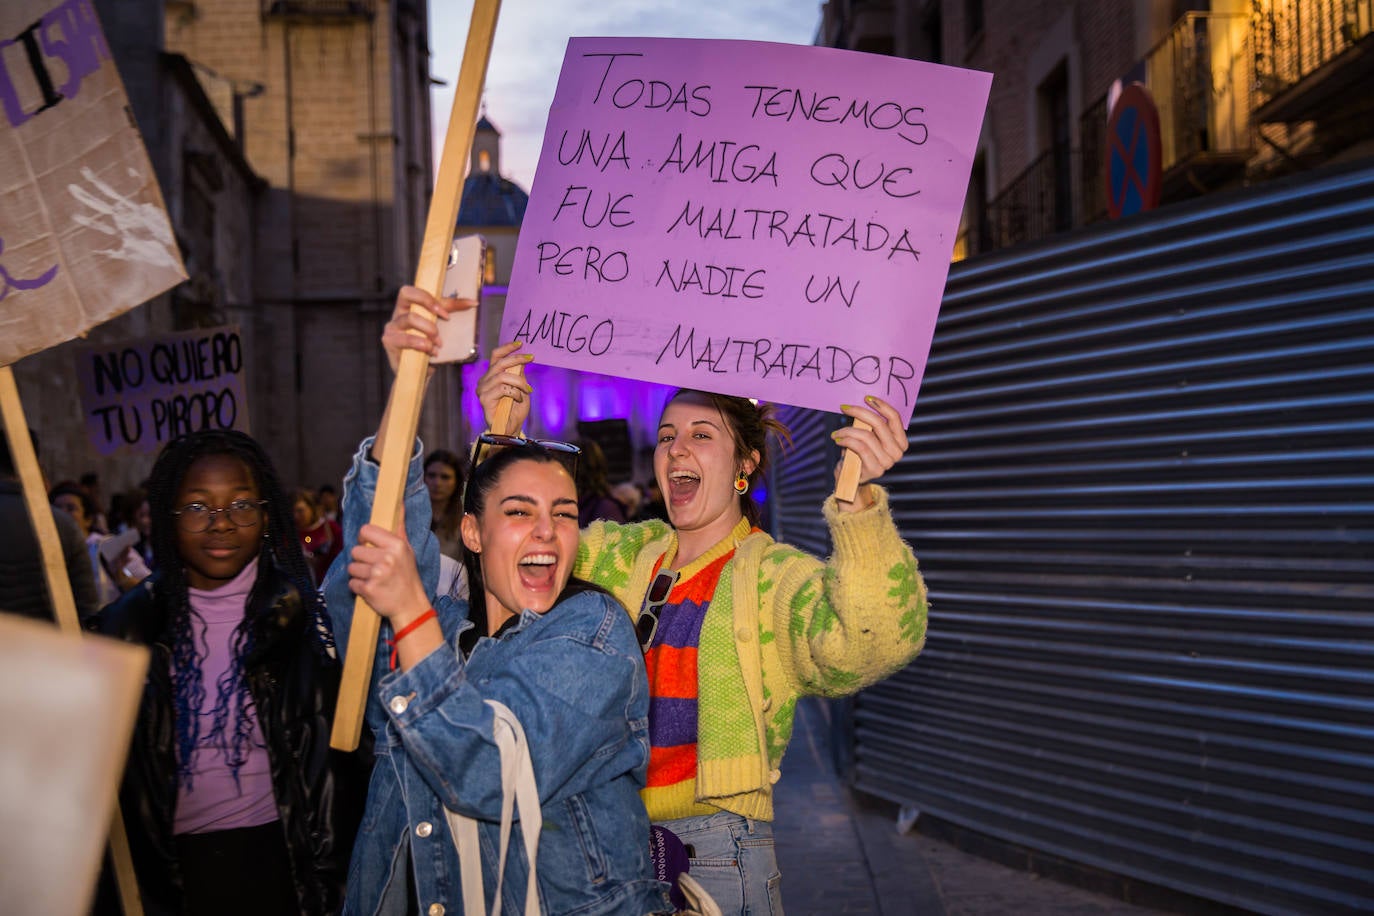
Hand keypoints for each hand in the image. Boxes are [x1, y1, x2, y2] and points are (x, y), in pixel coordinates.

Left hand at [347, 522, 430, 626]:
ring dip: (359, 574)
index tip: (369, 546)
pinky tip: (371, 589)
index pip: (365, 531)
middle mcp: (387, 558)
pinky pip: (351, 583)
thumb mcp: (406, 549)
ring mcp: (377, 574)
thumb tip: (399, 502)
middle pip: (355, 551)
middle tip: (375, 567)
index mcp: (396, 545)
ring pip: (351, 567)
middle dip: (362, 560)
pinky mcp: (368, 589)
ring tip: (374, 579)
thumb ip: (399, 526)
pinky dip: (358, 587)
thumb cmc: (407, 575)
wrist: (410, 605)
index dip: (364, 539)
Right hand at [382, 285, 475, 373]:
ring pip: (410, 318)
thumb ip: (449, 312)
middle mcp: (397, 313)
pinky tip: (431, 352)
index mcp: (408, 306)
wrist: (420, 372)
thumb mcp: (440, 326)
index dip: (430, 298)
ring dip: (429, 330)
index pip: (413, 290)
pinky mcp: (389, 342)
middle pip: (406, 294)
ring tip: (438, 343)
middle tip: (445, 321)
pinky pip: (406, 339)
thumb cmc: (429, 346)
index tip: (447, 314)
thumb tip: (473, 302)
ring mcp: (391, 328)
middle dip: (429, 306)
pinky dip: (423, 345)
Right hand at [476, 341, 534, 434]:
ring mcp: (482, 390)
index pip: (496, 356)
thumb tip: (523, 358)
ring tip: (527, 390)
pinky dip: (514, 392)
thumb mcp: (520, 388)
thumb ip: (519, 374)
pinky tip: (519, 399)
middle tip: (530, 358)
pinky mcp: (484, 400)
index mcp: (491, 376)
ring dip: (519, 382)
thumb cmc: (515, 409)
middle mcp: (484, 381)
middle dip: (516, 359)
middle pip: (499, 363)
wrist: (512, 428)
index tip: (520, 344)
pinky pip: (502, 389)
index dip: (507, 348)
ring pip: (502, 376)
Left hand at [831, 396, 907, 510]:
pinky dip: (846, 440)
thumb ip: (869, 424)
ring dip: (848, 430)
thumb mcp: (867, 436)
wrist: (850, 479)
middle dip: (860, 412)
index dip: (881, 405)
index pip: (895, 418)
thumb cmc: (858, 454)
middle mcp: (897, 453)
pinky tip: (837, 439)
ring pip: (867, 436)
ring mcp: (887, 463)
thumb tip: (861, 402)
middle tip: (844, 408)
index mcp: (901, 442)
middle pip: (880, 424)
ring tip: (837, 431)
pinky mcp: (875, 470)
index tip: (866, 397)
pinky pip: (860, 447)